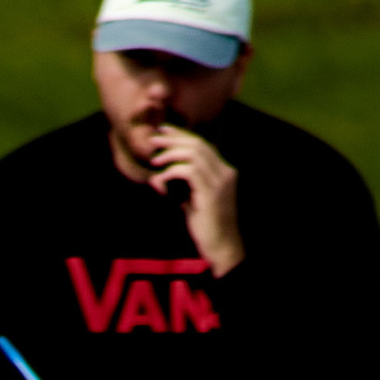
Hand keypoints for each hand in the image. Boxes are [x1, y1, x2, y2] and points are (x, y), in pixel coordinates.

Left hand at [144, 122, 241, 273]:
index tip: (164, 132)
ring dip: (171, 154)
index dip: (182, 136)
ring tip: (155, 160)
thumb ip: (177, 189)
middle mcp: (225, 172)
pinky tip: (161, 178)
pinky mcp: (211, 192)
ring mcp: (220, 181)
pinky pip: (190, 171)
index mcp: (223, 172)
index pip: (202, 146)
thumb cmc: (206, 229)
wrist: (221, 247)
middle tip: (154, 138)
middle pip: (199, 144)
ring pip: (195, 154)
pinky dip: (173, 171)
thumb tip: (156, 179)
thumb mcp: (190, 204)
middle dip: (175, 138)